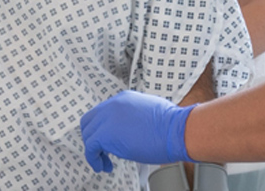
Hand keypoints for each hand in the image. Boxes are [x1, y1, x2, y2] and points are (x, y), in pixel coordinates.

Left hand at [80, 91, 195, 171]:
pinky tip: (103, 166)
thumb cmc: (170, 126)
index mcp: (123, 98)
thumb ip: (133, 116)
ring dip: (94, 150)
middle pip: (89, 121)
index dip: (102, 128)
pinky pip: (90, 149)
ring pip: (88, 135)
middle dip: (93, 138)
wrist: (176, 131)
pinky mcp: (105, 135)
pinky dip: (94, 160)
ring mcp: (107, 119)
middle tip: (101, 151)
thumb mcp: (148, 111)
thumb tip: (128, 129)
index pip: (102, 112)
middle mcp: (112, 105)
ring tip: (104, 162)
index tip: (106, 140)